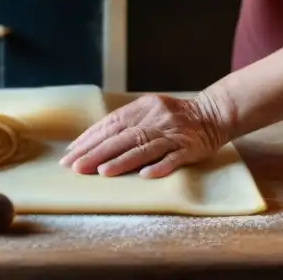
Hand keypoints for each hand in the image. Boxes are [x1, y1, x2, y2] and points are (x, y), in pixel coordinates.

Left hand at [59, 94, 227, 177]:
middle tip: (75, 166)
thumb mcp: (148, 111)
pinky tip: (146, 175)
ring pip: (145, 147)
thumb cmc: (173, 117)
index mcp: (142, 107)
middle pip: (123, 136)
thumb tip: (90, 141)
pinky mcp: (189, 147)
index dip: (90, 138)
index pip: (111, 123)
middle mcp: (155, 118)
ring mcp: (173, 133)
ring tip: (102, 172)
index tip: (70, 153)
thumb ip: (125, 123)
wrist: (212, 114)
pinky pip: (174, 157)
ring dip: (123, 160)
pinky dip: (160, 166)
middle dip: (97, 152)